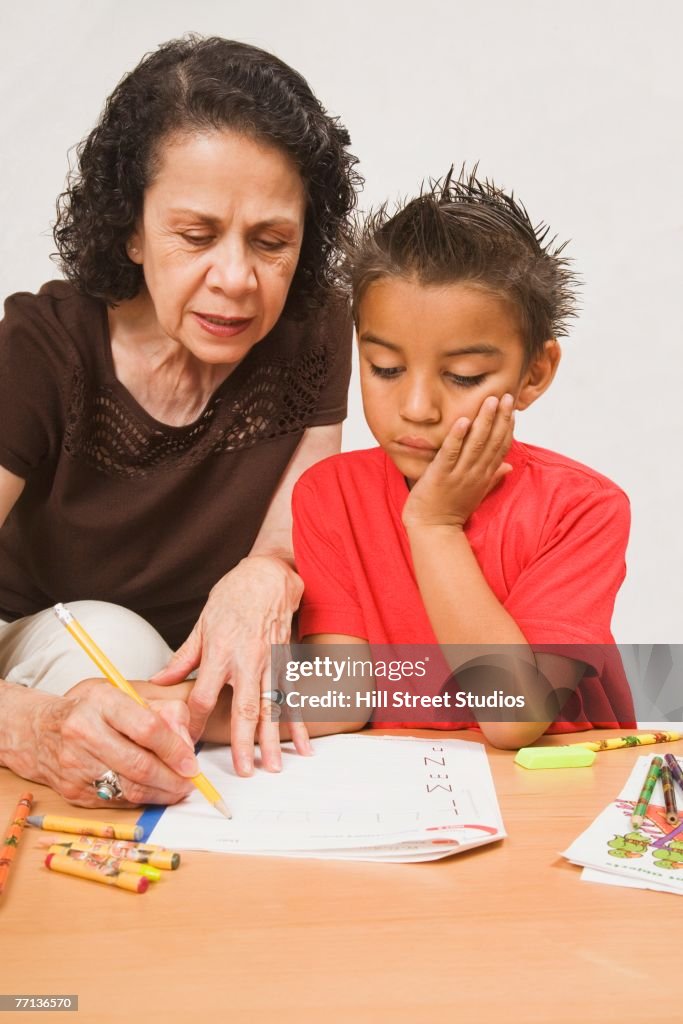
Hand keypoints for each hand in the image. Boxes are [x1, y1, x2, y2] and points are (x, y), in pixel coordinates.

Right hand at [28, 678, 198, 806]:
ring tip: (177, 789)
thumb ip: (162, 710)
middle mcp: (84, 733)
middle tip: (189, 782)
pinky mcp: (73, 792)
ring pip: (130, 789)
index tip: (191, 762)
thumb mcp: (124, 694)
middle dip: (172, 779)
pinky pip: (117, 801)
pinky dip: (141, 800)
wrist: (38, 731)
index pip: (147, 728)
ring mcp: (76, 766)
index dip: (175, 749)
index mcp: (101, 702)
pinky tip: (152, 792)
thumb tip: (186, 741)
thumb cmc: (90, 710)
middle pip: (140, 765)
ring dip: (161, 794)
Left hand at [151, 556, 312, 774]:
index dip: (196, 722)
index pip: (205, 696)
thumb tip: (161, 680)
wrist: (268, 575)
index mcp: (221, 651)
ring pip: (272, 707)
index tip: (188, 743)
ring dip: (272, 739)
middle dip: (244, 742)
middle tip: (243, 771)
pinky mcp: (287, 661)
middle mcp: (248, 660)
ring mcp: (271, 662)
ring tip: (273, 766)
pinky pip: (292, 697)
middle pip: (245, 708)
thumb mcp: (203, 623)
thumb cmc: (234, 595)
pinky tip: (303, 746)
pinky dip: (298, 722)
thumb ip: (184, 657)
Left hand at [402, 393, 514, 530]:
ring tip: (490, 401)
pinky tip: (463, 421)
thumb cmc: (452, 510)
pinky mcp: (441, 476)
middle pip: (492, 442)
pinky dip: (457, 437)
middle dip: (500, 417)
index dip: (507, 427)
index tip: (511, 409)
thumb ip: (493, 477)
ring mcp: (459, 475)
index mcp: (485, 476)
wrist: (433, 530)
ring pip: (476, 444)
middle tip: (505, 396)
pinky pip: (450, 453)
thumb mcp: (477, 492)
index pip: (501, 447)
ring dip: (484, 421)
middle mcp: (475, 473)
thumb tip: (509, 467)